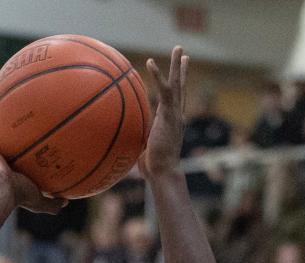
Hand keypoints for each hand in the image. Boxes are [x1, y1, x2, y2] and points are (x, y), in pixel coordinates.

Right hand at [0, 102, 67, 213]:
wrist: (1, 191)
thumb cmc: (20, 195)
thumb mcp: (40, 200)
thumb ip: (52, 203)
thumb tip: (66, 202)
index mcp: (10, 172)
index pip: (17, 159)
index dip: (21, 150)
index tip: (29, 139)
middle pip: (4, 143)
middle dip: (7, 132)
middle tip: (15, 118)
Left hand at [139, 47, 188, 179]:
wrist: (162, 172)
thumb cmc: (153, 169)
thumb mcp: (143, 152)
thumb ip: (137, 143)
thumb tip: (122, 146)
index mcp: (171, 123)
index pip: (174, 101)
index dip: (176, 87)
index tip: (177, 76)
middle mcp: (176, 116)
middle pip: (180, 88)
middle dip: (182, 71)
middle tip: (183, 53)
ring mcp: (175, 114)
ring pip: (177, 84)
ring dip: (178, 66)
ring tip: (179, 48)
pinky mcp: (169, 114)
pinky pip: (163, 90)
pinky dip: (157, 75)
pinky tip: (150, 62)